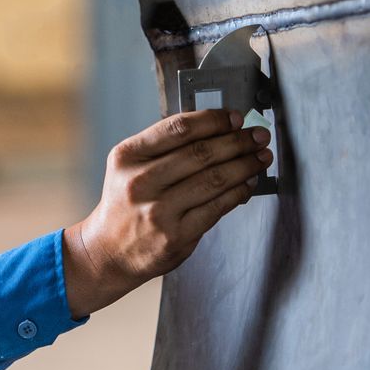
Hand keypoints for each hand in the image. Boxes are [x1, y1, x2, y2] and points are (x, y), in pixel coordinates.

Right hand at [62, 109, 271, 317]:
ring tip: (260, 158)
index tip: (235, 118)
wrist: (109, 251)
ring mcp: (158, 212)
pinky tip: (248, 184)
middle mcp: (140, 182)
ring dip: (245, 165)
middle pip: (201, 153)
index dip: (214, 120)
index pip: (178, 128)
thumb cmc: (126, 204)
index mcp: (127, 156)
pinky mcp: (176, 236)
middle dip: (238, 141)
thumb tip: (216, 128)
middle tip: (257, 136)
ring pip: (214, 180)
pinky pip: (217, 208)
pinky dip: (238, 192)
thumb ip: (164, 148)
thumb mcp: (130, 167)